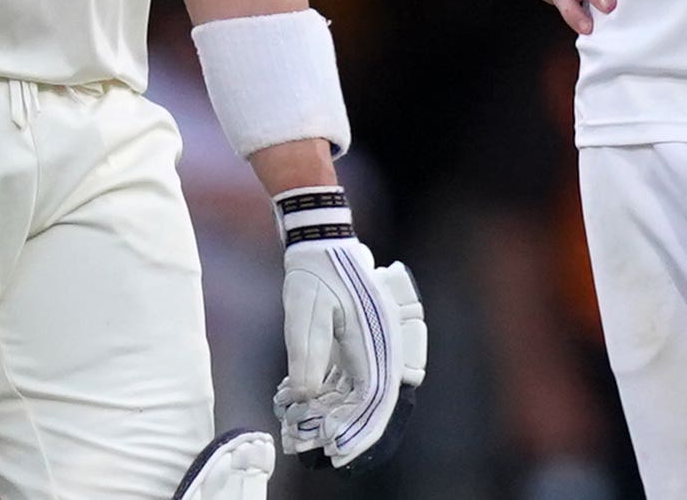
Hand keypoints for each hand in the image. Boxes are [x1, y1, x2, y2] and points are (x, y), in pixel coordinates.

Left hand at [273, 196, 426, 469]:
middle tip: (320, 444)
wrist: (320, 238)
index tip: (337, 448)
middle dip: (347, 423)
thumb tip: (307, 394)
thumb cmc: (315, 271)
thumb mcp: (305, 313)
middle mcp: (381, 342)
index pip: (374, 395)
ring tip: (307, 425)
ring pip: (359, 386)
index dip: (357, 426)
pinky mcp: (358, 337)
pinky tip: (307, 400)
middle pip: (371, 395)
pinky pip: (349, 371)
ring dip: (337, 407)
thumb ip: (308, 354)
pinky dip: (331, 389)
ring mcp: (372, 339)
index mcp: (376, 338)